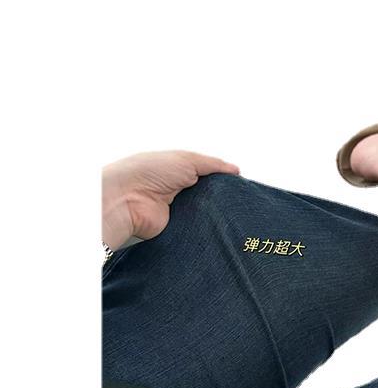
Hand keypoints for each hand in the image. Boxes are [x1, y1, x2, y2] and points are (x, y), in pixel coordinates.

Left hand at [102, 150, 239, 249]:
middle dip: (222, 199)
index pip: (208, 176)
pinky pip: (197, 228)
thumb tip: (235, 170)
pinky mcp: (177, 228)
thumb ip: (212, 164)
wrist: (126, 198)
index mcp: (180, 171)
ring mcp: (178, 210)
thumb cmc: (148, 171)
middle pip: (208, 196)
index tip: (241, 185)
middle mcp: (179, 191)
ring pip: (205, 213)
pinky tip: (220, 228)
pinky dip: (206, 228)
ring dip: (215, 214)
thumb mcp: (186, 159)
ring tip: (234, 215)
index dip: (224, 180)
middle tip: (241, 202)